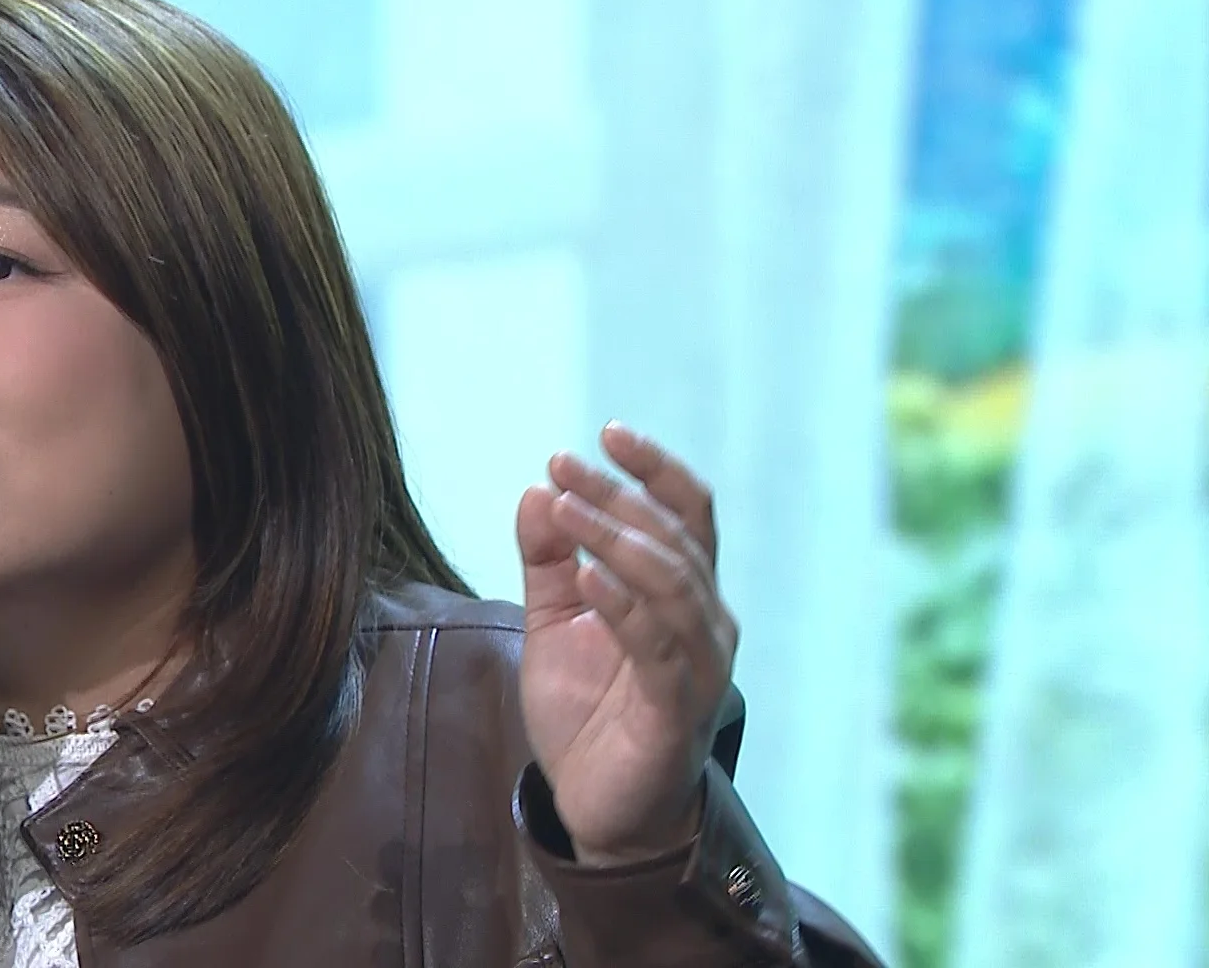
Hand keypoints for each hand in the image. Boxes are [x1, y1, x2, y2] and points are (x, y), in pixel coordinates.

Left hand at [516, 422, 736, 864]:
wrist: (600, 810)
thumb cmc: (589, 713)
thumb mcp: (553, 623)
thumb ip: (547, 560)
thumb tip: (537, 489)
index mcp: (684, 594)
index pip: (685, 513)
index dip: (654, 468)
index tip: (607, 431)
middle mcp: (706, 621)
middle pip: (672, 538)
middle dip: (615, 496)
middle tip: (562, 464)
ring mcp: (697, 665)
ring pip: (672, 582)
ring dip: (615, 538)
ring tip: (566, 509)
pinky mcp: (676, 710)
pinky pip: (657, 646)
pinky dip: (622, 606)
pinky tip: (586, 579)